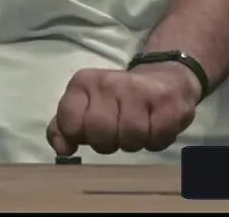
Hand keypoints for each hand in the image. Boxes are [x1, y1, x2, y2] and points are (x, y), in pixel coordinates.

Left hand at [46, 64, 199, 155]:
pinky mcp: (167, 102)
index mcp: (84, 82)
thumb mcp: (85, 106)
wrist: (164, 79)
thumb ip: (65, 127)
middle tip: (116, 132)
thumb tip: (62, 148)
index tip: (89, 131)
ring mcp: (139, 90)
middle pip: (99, 134)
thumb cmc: (118, 100)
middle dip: (108, 142)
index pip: (69, 122)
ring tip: (136, 128)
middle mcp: (109, 82)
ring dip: (133, 142)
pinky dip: (155, 141)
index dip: (80, 135)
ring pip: (130, 138)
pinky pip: (156, 138)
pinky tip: (154, 127)